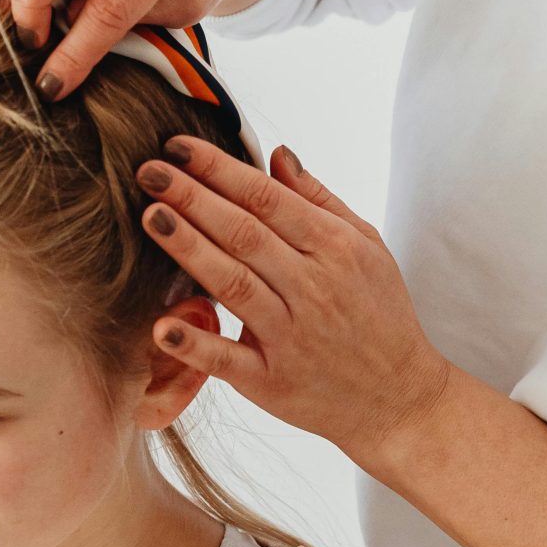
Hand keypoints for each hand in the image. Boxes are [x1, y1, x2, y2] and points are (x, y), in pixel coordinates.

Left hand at [134, 136, 449, 474]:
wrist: (398, 400)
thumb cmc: (379, 315)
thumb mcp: (366, 248)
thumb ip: (319, 200)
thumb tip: (278, 154)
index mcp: (335, 248)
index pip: (267, 198)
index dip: (219, 169)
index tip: (178, 147)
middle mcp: (313, 288)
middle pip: (244, 233)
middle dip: (193, 197)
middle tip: (148, 170)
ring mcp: (290, 336)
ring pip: (233, 284)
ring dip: (189, 250)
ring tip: (151, 217)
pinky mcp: (271, 382)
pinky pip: (227, 360)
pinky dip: (195, 344)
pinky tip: (162, 325)